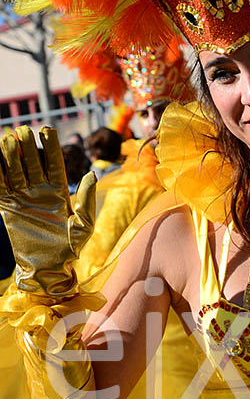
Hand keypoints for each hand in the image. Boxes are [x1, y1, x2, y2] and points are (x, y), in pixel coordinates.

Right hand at [0, 126, 95, 298]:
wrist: (48, 268)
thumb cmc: (71, 249)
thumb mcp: (84, 224)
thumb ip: (86, 200)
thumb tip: (91, 174)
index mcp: (58, 192)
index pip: (54, 164)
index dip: (51, 147)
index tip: (47, 129)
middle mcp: (39, 192)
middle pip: (32, 163)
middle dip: (28, 147)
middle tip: (23, 130)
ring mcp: (22, 199)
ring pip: (15, 171)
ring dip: (11, 156)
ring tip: (8, 138)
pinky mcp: (7, 209)